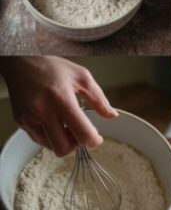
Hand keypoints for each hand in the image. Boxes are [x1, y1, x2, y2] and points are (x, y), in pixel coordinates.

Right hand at [0, 57, 117, 156]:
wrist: (19, 61)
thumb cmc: (51, 67)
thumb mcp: (81, 76)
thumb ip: (99, 98)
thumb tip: (112, 115)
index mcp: (61, 98)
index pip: (81, 133)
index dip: (93, 140)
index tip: (96, 137)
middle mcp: (42, 110)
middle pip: (64, 147)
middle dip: (77, 145)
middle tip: (81, 133)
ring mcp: (29, 118)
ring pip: (51, 147)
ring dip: (64, 142)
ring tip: (67, 126)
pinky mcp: (21, 122)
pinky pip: (40, 141)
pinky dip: (51, 137)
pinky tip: (55, 123)